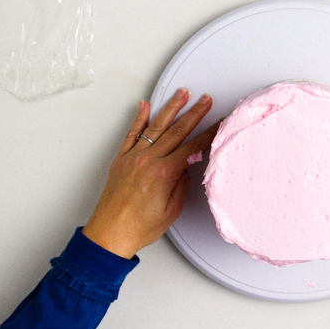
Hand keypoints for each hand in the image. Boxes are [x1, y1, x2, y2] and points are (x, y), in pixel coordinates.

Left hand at [82, 88, 217, 258]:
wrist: (109, 234)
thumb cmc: (139, 227)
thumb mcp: (172, 209)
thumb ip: (181, 183)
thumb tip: (186, 166)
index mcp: (164, 172)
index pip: (193, 146)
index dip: (209, 133)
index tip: (219, 123)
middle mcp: (148, 160)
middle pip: (177, 130)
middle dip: (194, 112)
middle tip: (205, 100)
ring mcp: (133, 157)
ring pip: (156, 126)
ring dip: (171, 108)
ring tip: (182, 93)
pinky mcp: (120, 159)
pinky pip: (131, 133)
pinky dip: (139, 118)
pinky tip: (145, 105)